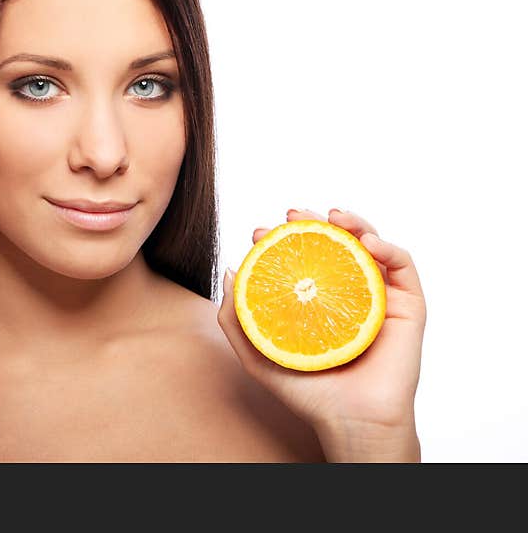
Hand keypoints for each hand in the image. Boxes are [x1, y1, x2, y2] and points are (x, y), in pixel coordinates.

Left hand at [217, 208, 426, 460]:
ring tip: (333, 216)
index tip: (260, 233)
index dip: (282, 239)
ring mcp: (379, 298)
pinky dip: (387, 247)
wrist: (351, 422)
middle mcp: (347, 295)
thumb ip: (237, 317)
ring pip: (370, 246)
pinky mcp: (408, 307)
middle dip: (313, 223)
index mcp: (316, 302)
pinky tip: (367, 242)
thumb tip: (230, 271)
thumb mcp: (258, 354)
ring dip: (354, 222)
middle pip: (335, 245)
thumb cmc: (308, 394)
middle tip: (293, 215)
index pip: (301, 259)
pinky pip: (402, 267)